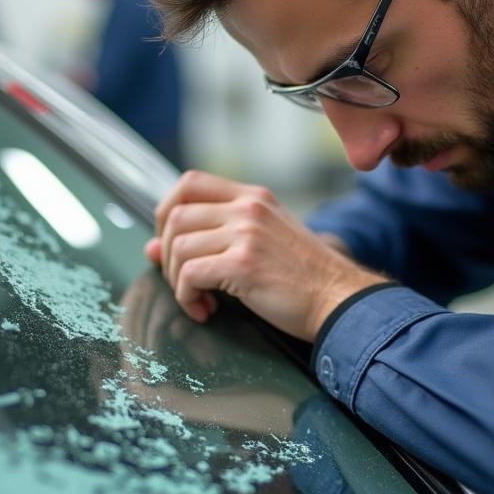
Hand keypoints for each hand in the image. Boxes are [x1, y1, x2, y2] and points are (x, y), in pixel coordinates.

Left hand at [144, 171, 386, 341]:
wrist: (339, 300)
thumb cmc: (304, 279)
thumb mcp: (261, 243)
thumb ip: (214, 238)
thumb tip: (153, 248)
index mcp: (254, 197)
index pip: (190, 182)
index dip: (166, 210)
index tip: (169, 241)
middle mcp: (249, 208)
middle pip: (176, 215)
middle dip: (167, 253)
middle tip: (181, 281)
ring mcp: (247, 234)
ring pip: (179, 246)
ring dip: (176, 280)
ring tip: (197, 300)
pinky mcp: (244, 264)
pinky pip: (190, 275)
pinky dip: (187, 297)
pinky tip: (204, 310)